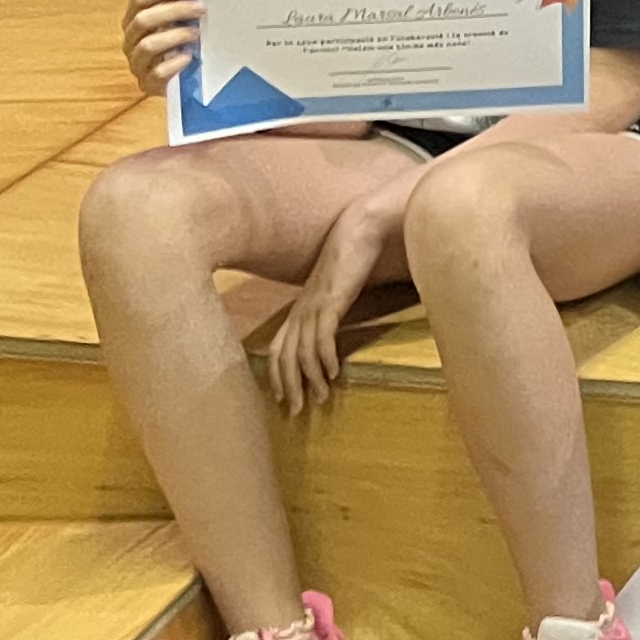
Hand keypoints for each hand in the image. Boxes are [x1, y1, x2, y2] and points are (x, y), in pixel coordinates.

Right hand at [122, 0, 200, 94]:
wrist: (177, 83)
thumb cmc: (176, 46)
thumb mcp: (175, 24)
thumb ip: (177, 8)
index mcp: (133, 23)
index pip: (139, 0)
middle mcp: (130, 42)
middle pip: (143, 20)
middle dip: (174, 10)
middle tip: (201, 8)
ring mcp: (137, 64)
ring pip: (147, 45)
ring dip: (174, 36)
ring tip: (195, 33)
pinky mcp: (148, 84)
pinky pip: (158, 73)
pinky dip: (174, 63)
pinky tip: (188, 57)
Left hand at [265, 192, 402, 414]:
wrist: (362, 227)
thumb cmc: (355, 254)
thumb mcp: (339, 286)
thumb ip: (336, 304)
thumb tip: (340, 321)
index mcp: (301, 307)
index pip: (278, 347)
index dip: (277, 375)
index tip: (283, 398)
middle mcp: (301, 309)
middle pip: (284, 356)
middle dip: (287, 387)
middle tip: (295, 412)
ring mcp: (314, 305)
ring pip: (301, 352)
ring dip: (309, 379)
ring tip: (320, 399)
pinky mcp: (331, 301)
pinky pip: (322, 338)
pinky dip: (325, 359)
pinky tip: (334, 373)